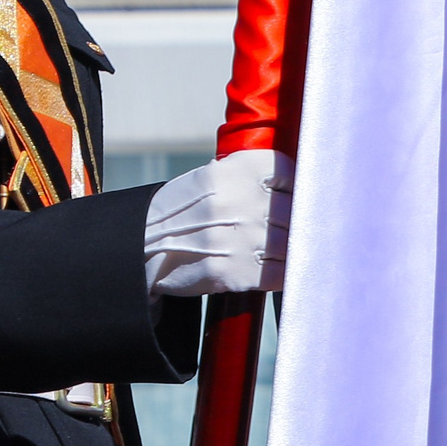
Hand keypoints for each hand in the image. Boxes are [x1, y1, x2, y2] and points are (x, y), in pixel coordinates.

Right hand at [145, 149, 291, 296]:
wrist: (142, 245)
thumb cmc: (185, 211)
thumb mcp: (212, 180)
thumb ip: (253, 181)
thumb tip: (303, 190)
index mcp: (235, 171)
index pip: (289, 173)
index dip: (294, 188)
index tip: (290, 197)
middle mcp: (240, 201)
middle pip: (296, 212)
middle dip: (295, 223)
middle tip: (288, 229)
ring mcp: (241, 238)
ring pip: (293, 244)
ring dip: (291, 249)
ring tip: (277, 249)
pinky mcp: (239, 272)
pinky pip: (283, 274)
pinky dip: (285, 273)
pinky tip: (275, 269)